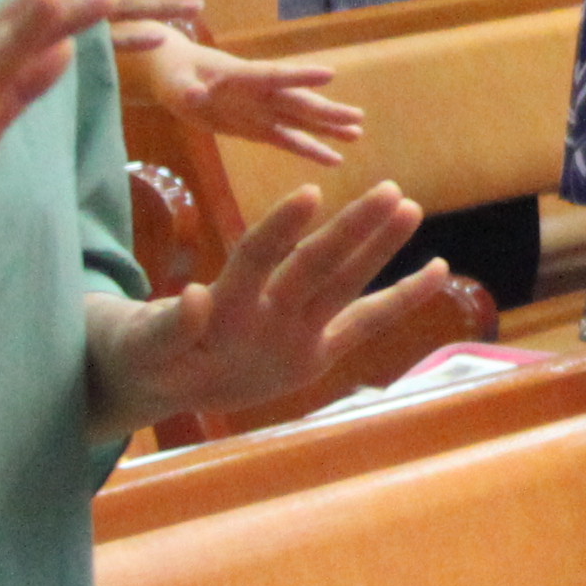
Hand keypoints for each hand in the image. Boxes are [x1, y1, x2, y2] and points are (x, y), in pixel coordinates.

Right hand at [99, 183, 438, 424]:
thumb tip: (193, 297)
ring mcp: (297, 346)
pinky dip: (404, 298)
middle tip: (391, 191)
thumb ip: (168, 325)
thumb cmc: (150, 350)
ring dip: (379, 249)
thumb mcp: (144, 342)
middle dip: (352, 233)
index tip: (310, 193)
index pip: (254, 262)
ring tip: (410, 207)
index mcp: (221, 318)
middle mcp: (267, 330)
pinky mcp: (317, 356)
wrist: (163, 394)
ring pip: (344, 290)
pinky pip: (365, 323)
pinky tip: (441, 268)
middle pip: (313, 273)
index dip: (280, 229)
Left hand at [146, 40, 362, 166]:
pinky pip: (288, 141)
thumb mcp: (173, 83)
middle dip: (326, 110)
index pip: (273, 75)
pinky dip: (311, 149)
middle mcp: (260, 93)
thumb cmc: (174, 74)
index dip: (299, 76)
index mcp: (241, 76)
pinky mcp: (258, 128)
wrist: (178, 75)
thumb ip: (185, 89)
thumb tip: (195, 95)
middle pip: (297, 102)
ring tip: (357, 134)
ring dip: (328, 128)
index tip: (329, 75)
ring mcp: (262, 111)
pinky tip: (334, 159)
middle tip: (358, 117)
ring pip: (300, 121)